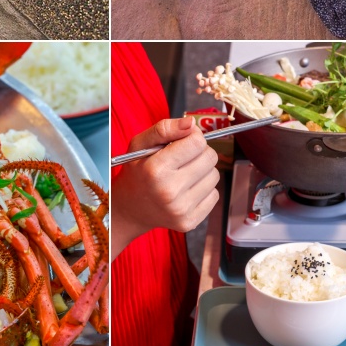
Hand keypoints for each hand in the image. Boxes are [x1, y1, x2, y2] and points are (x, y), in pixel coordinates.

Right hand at [110, 117, 218, 259]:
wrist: (130, 209)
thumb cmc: (137, 172)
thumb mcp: (140, 144)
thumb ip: (164, 128)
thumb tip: (191, 123)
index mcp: (155, 170)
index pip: (197, 142)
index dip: (192, 137)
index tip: (183, 142)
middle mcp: (169, 191)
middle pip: (210, 158)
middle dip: (199, 153)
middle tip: (183, 159)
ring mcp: (181, 210)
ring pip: (215, 176)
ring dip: (202, 172)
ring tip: (183, 175)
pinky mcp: (190, 222)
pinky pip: (215, 195)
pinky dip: (203, 190)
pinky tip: (187, 191)